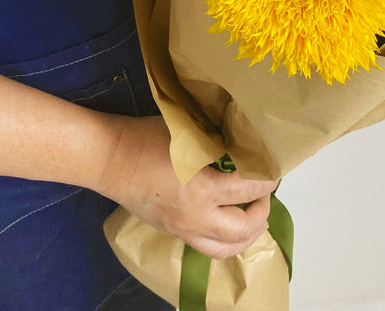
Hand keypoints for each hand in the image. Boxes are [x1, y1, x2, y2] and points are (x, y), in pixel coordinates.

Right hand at [94, 115, 277, 258]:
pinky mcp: (173, 233)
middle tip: (264, 193)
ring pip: (225, 249)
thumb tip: (245, 144)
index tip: (274, 170)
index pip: (248, 190)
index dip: (267, 181)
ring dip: (246, 235)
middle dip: (262, 212)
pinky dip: (224, 240)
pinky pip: (206, 248)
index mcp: (202, 189)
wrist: (110, 159)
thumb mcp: (188, 134)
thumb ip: (217, 142)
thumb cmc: (147, 138)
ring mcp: (182, 230)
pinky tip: (228, 223)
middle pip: (243, 229)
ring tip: (252, 215)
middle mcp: (195, 217)